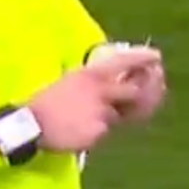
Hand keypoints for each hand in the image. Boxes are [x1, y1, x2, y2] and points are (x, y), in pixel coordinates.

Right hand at [26, 46, 160, 152]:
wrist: (32, 124)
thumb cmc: (48, 101)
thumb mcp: (71, 80)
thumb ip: (93, 82)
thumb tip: (112, 83)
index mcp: (91, 74)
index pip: (124, 62)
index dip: (142, 58)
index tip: (156, 56)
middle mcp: (100, 91)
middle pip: (133, 91)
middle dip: (140, 94)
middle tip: (139, 95)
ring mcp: (101, 112)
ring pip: (116, 114)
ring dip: (108, 116)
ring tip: (82, 117)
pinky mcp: (98, 132)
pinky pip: (104, 131)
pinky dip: (95, 131)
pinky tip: (77, 129)